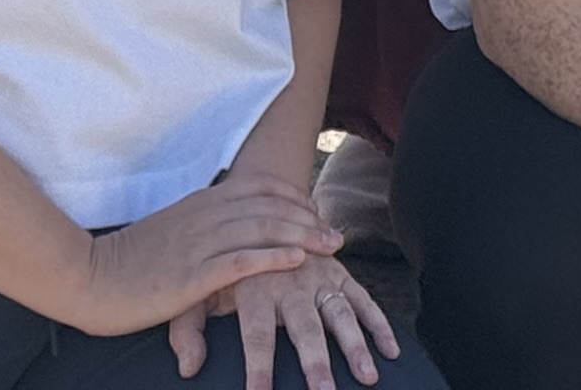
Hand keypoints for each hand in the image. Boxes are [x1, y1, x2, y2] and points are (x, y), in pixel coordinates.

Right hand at [76, 175, 336, 340]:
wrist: (87, 278)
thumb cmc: (126, 261)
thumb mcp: (169, 234)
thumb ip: (198, 228)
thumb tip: (223, 232)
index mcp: (200, 204)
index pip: (258, 189)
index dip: (293, 197)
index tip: (314, 211)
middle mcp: (204, 216)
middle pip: (269, 207)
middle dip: (308, 218)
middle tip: (335, 233)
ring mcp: (198, 244)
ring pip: (262, 230)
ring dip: (302, 236)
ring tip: (329, 246)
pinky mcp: (191, 275)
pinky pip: (240, 262)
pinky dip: (273, 258)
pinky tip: (296, 261)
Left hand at [174, 253, 397, 389]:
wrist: (254, 206)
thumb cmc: (222, 264)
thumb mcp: (197, 290)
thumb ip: (189, 329)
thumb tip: (189, 369)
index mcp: (253, 287)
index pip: (257, 336)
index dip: (259, 368)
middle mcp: (289, 281)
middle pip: (305, 327)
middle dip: (316, 362)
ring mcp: (318, 274)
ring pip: (339, 312)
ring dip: (355, 345)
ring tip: (367, 377)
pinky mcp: (338, 271)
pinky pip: (363, 297)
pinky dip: (379, 322)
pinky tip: (391, 350)